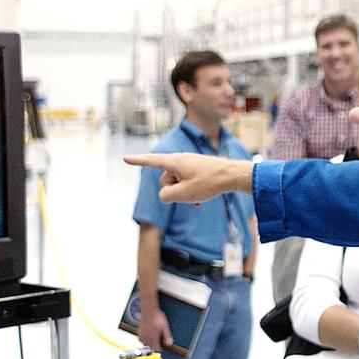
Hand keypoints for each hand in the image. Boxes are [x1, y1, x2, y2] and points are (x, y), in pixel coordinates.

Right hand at [123, 153, 252, 203]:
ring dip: (184, 194)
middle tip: (190, 194)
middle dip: (173, 191)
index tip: (125, 158)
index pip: (151, 161)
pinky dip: (191, 192)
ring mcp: (190, 164)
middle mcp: (180, 160)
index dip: (137, 161)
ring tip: (198, 198)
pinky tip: (200, 200)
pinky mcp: (198, 169)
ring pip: (178, 183)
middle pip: (165, 179)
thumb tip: (164, 195)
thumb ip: (166, 196)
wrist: (233, 176)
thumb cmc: (209, 183)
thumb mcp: (183, 194)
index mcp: (174, 162)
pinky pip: (187, 183)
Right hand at [136, 307, 172, 351]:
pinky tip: (148, 334)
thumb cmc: (157, 317)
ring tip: (154, 336)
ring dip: (149, 342)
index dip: (161, 347)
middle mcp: (146, 338)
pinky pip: (141, 339)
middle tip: (159, 337)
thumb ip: (167, 336)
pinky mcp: (139, 331)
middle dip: (155, 344)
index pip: (156, 349)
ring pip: (145, 344)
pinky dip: (145, 339)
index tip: (163, 343)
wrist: (148, 310)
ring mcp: (142, 335)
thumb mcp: (165, 327)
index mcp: (153, 338)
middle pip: (151, 347)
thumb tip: (169, 344)